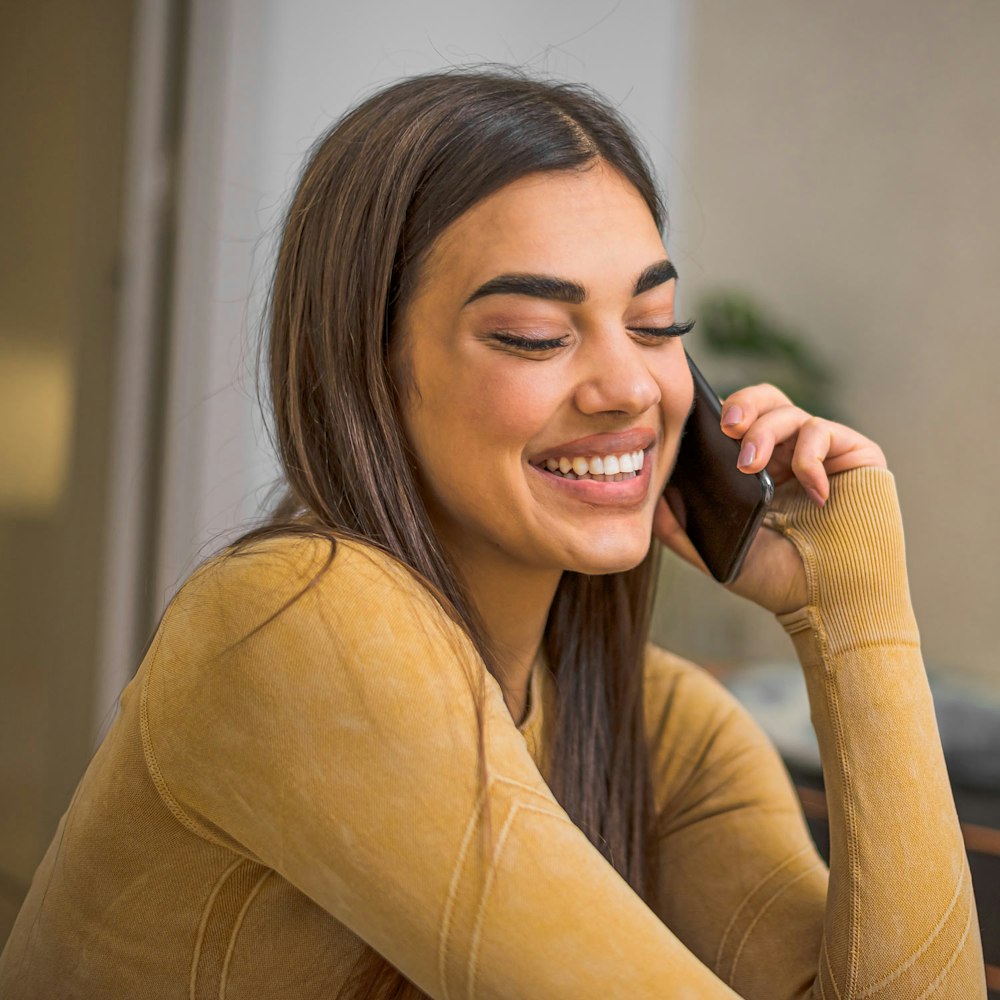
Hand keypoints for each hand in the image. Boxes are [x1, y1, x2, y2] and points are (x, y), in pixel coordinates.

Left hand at [652, 384, 886, 614]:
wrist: (830, 604)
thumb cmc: (776, 580)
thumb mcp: (716, 553)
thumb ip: (679, 529)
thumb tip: (648, 499)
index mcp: (758, 467)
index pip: (738, 419)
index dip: (722, 412)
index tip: (702, 423)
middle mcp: (790, 452)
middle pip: (764, 401)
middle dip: (742, 407)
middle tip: (728, 428)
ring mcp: (822, 452)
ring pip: (789, 412)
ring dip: (765, 432)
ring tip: (751, 466)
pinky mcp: (855, 454)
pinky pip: (824, 431)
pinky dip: (810, 455)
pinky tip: (810, 491)